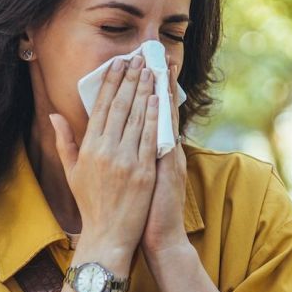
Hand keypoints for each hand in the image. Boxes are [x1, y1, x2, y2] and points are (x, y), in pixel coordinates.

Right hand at [49, 56, 160, 273]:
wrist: (107, 236)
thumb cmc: (90, 205)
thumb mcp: (71, 172)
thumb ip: (65, 141)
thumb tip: (54, 116)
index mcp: (89, 149)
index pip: (100, 108)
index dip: (110, 83)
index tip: (117, 64)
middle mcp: (106, 151)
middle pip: (119, 107)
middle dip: (129, 80)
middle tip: (137, 59)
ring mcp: (127, 161)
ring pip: (137, 118)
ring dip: (144, 92)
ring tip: (150, 71)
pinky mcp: (145, 172)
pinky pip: (151, 139)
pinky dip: (155, 117)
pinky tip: (158, 99)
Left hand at [141, 63, 189, 255]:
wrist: (160, 238)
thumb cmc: (145, 212)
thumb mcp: (140, 180)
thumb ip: (133, 156)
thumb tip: (121, 137)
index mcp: (155, 152)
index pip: (151, 114)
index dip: (148, 90)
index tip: (144, 65)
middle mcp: (165, 151)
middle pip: (160, 109)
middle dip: (155, 82)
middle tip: (153, 54)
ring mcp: (169, 158)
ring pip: (166, 119)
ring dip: (163, 92)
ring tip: (160, 66)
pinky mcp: (169, 169)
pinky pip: (167, 138)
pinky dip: (165, 118)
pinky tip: (162, 100)